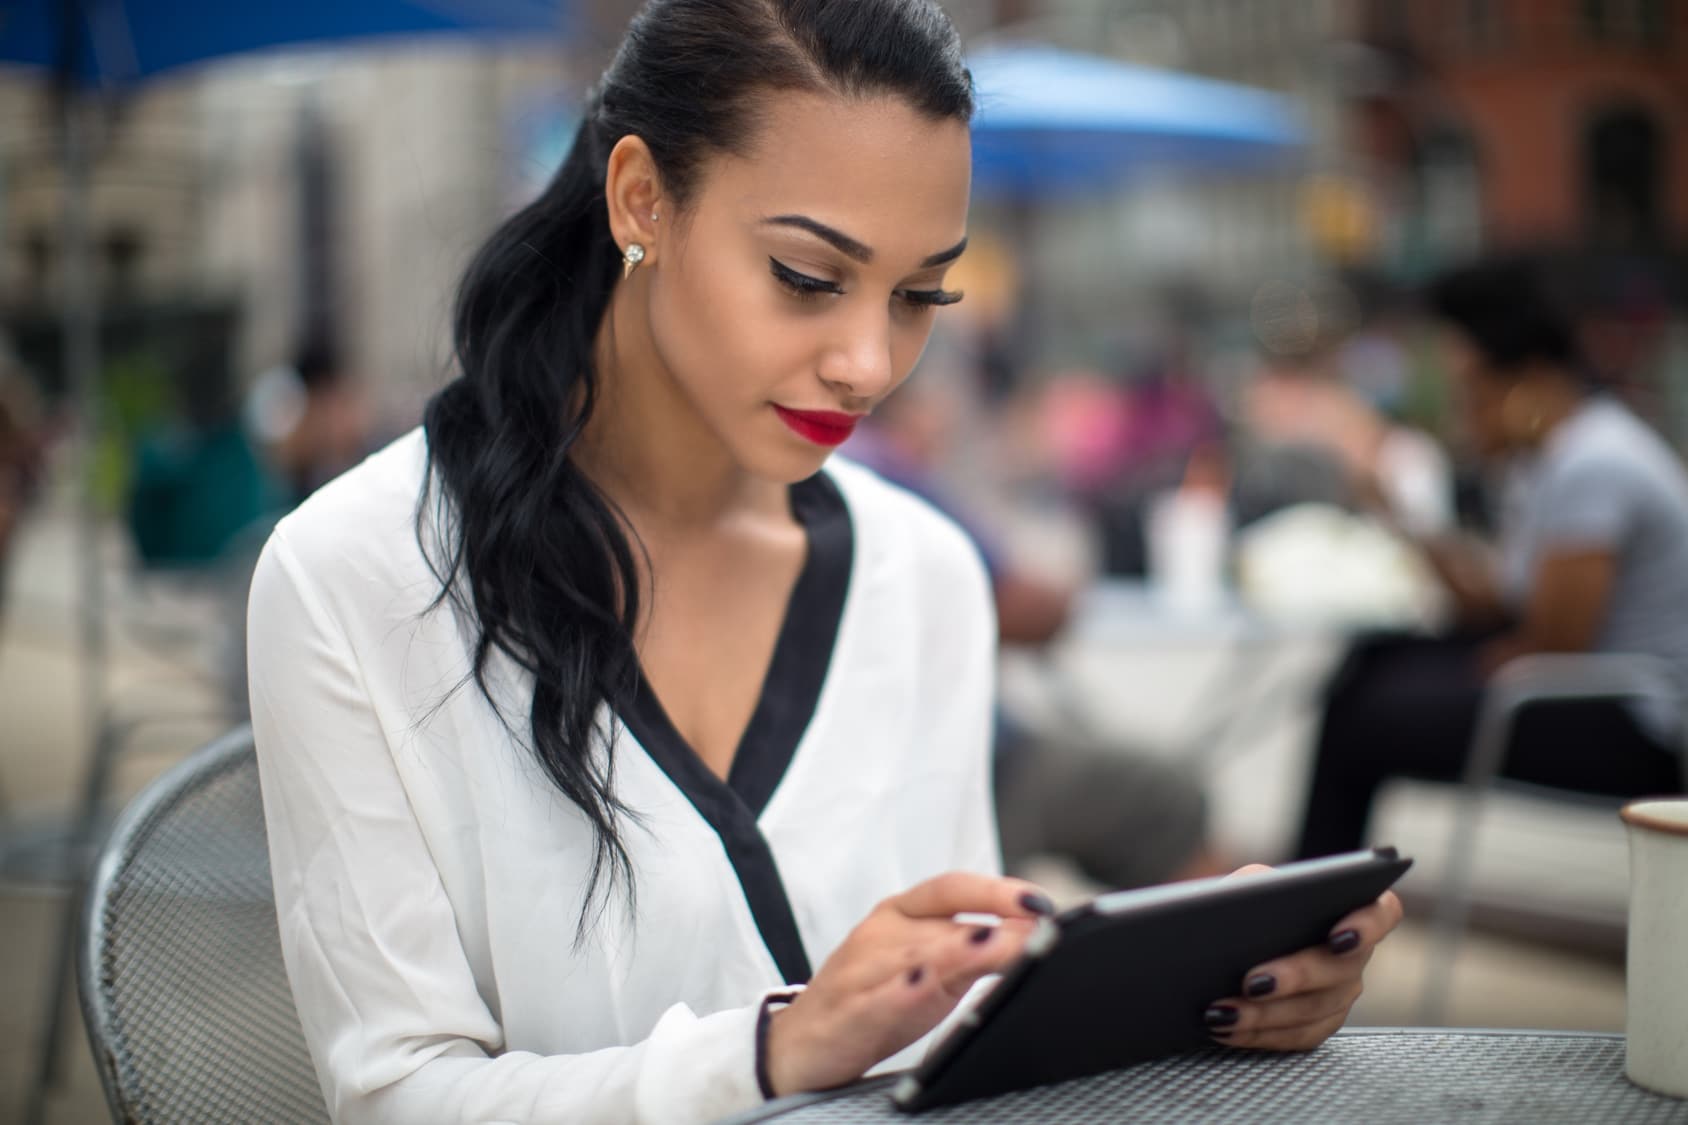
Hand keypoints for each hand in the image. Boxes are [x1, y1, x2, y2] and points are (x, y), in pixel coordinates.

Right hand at [763, 872, 1053, 1095]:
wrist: (798, 1045)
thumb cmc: (873, 1001)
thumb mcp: (929, 971)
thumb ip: (975, 950)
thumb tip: (1036, 934)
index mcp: (900, 913)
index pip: (951, 888)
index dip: (996, 891)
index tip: (1040, 904)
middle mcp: (880, 933)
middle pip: (942, 924)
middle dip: (994, 930)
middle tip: (1041, 935)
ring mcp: (860, 971)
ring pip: (914, 954)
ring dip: (959, 951)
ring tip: (999, 948)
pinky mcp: (847, 1011)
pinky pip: (877, 998)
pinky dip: (903, 990)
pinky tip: (924, 984)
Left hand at [1202, 864, 1402, 1050]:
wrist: (1230, 938)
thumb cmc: (1249, 903)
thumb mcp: (1249, 882)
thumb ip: (1255, 882)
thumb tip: (1246, 899)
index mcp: (1349, 909)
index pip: (1382, 913)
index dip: (1367, 926)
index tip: (1338, 936)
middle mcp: (1353, 955)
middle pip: (1339, 970)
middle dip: (1295, 977)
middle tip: (1254, 982)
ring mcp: (1338, 993)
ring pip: (1313, 1010)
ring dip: (1265, 1014)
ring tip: (1224, 1011)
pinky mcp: (1317, 1023)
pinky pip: (1296, 1036)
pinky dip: (1258, 1033)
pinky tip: (1227, 1028)